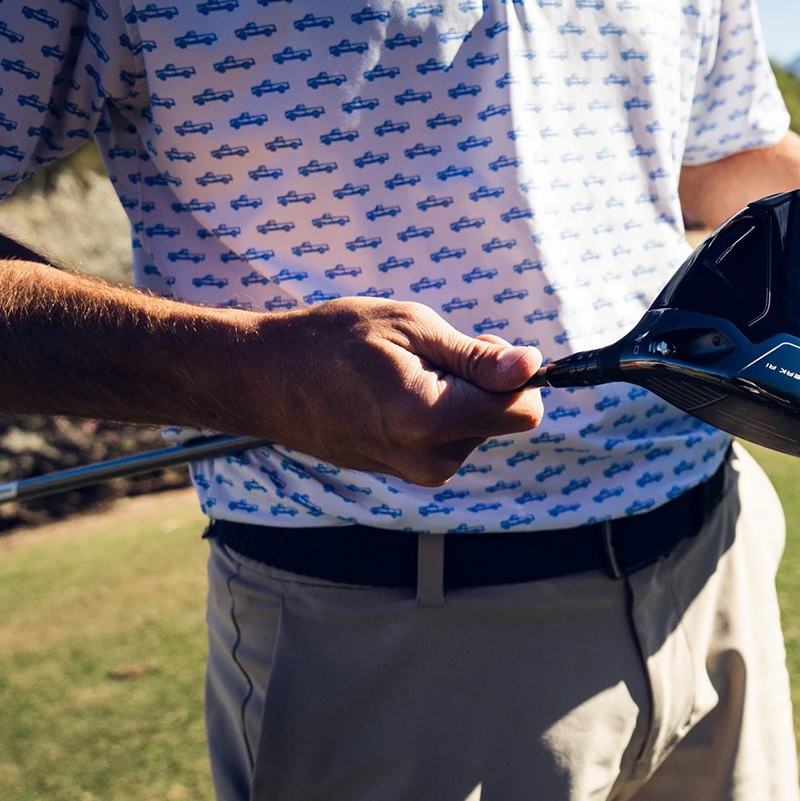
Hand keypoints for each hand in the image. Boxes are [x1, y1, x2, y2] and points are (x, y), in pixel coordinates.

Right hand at [247, 299, 544, 485]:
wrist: (267, 379)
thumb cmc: (334, 340)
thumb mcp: (411, 327)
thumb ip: (476, 357)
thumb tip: (532, 368)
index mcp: (431, 420)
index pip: (523, 411)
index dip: (519, 374)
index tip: (487, 348)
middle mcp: (430, 459)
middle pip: (502, 417)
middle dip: (485, 381)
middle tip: (434, 351)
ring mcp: (418, 472)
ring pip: (479, 426)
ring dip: (461, 393)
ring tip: (406, 370)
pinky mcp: (409, 473)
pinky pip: (452, 438)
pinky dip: (442, 411)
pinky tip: (398, 391)